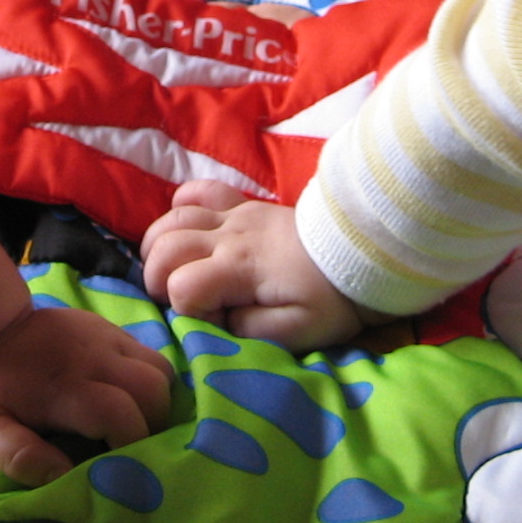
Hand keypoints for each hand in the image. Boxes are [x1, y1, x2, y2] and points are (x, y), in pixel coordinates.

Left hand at [0, 301, 173, 486]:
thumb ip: (20, 457)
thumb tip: (66, 475)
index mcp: (65, 387)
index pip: (121, 415)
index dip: (132, 444)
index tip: (119, 464)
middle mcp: (94, 357)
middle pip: (153, 390)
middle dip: (152, 424)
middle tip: (130, 444)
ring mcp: (105, 337)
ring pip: (159, 369)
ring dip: (156, 401)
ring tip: (132, 421)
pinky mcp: (108, 328)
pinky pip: (148, 354)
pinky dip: (148, 380)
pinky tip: (124, 396)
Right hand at [139, 182, 366, 349]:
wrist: (365, 254)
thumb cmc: (332, 298)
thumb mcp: (298, 332)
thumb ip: (249, 331)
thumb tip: (217, 322)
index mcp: (241, 269)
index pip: (182, 287)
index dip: (185, 310)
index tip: (214, 321)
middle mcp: (230, 236)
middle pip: (164, 247)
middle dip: (157, 278)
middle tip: (179, 300)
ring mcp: (235, 215)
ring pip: (172, 217)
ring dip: (158, 246)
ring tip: (172, 270)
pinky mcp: (245, 205)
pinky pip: (200, 190)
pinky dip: (181, 205)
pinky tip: (186, 227)